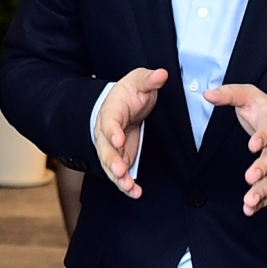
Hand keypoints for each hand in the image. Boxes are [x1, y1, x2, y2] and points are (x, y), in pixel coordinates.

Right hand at [94, 68, 167, 198]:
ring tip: (128, 187)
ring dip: (118, 178)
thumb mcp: (139, 81)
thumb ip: (149, 79)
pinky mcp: (121, 158)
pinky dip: (126, 184)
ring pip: (110, 165)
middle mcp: (106, 132)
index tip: (118, 139)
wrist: (122, 104)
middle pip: (105, 149)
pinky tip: (135, 192)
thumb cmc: (129, 93)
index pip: (108, 122)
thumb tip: (162, 75)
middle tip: (119, 171)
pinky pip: (120, 174)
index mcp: (110, 112)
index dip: (112, 132)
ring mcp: (112, 148)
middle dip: (112, 161)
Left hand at [202, 84, 266, 213]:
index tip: (253, 144)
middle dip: (263, 169)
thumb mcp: (250, 97)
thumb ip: (230, 95)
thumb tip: (208, 94)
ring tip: (250, 201)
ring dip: (263, 190)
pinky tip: (252, 208)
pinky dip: (265, 201)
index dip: (263, 137)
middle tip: (251, 177)